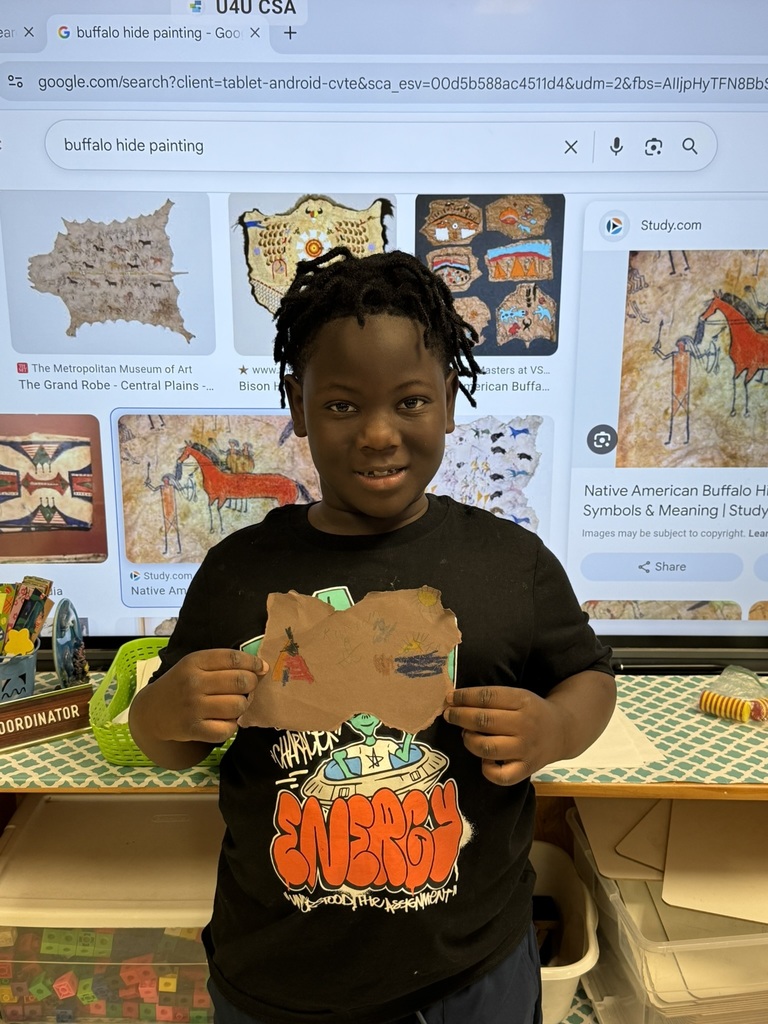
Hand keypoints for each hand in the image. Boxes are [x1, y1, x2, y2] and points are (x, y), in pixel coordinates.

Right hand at [132, 648, 268, 747]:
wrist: (152, 712)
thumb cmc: (181, 684)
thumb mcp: (195, 665)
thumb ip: (224, 663)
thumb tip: (261, 668)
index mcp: (195, 662)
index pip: (233, 658)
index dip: (253, 662)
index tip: (261, 667)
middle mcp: (193, 683)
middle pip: (240, 681)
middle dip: (251, 684)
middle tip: (247, 688)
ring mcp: (193, 707)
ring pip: (238, 705)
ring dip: (242, 706)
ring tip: (234, 704)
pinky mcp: (194, 729)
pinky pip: (228, 729)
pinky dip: (231, 726)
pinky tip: (223, 720)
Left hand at [443, 686, 564, 785]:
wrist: (563, 732)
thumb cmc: (532, 711)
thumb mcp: (519, 696)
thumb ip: (492, 698)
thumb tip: (455, 700)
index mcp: (523, 701)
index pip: (487, 697)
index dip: (464, 697)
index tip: (450, 698)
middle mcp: (525, 725)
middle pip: (484, 721)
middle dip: (460, 716)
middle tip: (449, 715)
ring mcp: (526, 749)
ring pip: (487, 747)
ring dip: (469, 740)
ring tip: (466, 734)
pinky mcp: (526, 769)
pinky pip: (500, 776)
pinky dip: (486, 769)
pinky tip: (484, 759)